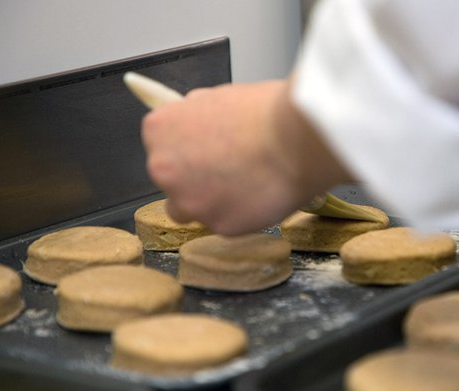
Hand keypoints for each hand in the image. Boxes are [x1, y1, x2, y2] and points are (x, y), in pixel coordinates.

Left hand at [141, 79, 350, 234]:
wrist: (299, 138)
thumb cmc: (266, 113)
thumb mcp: (218, 97)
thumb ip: (195, 115)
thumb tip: (191, 120)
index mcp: (159, 130)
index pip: (160, 146)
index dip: (187, 149)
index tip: (207, 149)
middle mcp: (164, 168)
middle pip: (171, 182)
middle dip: (195, 178)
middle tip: (230, 168)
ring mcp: (190, 201)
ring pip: (192, 210)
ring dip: (211, 202)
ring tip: (246, 184)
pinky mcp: (219, 225)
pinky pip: (224, 224)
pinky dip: (240, 215)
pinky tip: (260, 195)